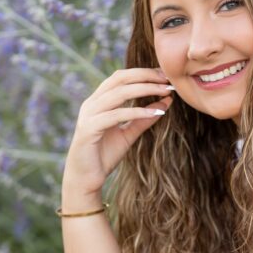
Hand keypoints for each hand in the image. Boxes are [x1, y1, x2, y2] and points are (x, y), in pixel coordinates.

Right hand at [62, 68, 174, 207]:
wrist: (84, 180)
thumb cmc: (103, 156)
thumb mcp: (128, 134)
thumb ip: (143, 119)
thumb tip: (165, 102)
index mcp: (98, 101)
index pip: (121, 77)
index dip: (143, 73)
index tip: (165, 76)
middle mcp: (91, 104)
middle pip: (119, 79)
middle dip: (146, 76)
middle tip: (168, 79)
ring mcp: (88, 115)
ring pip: (118, 93)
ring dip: (145, 89)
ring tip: (165, 91)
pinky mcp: (88, 129)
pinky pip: (115, 115)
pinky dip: (136, 112)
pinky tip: (155, 112)